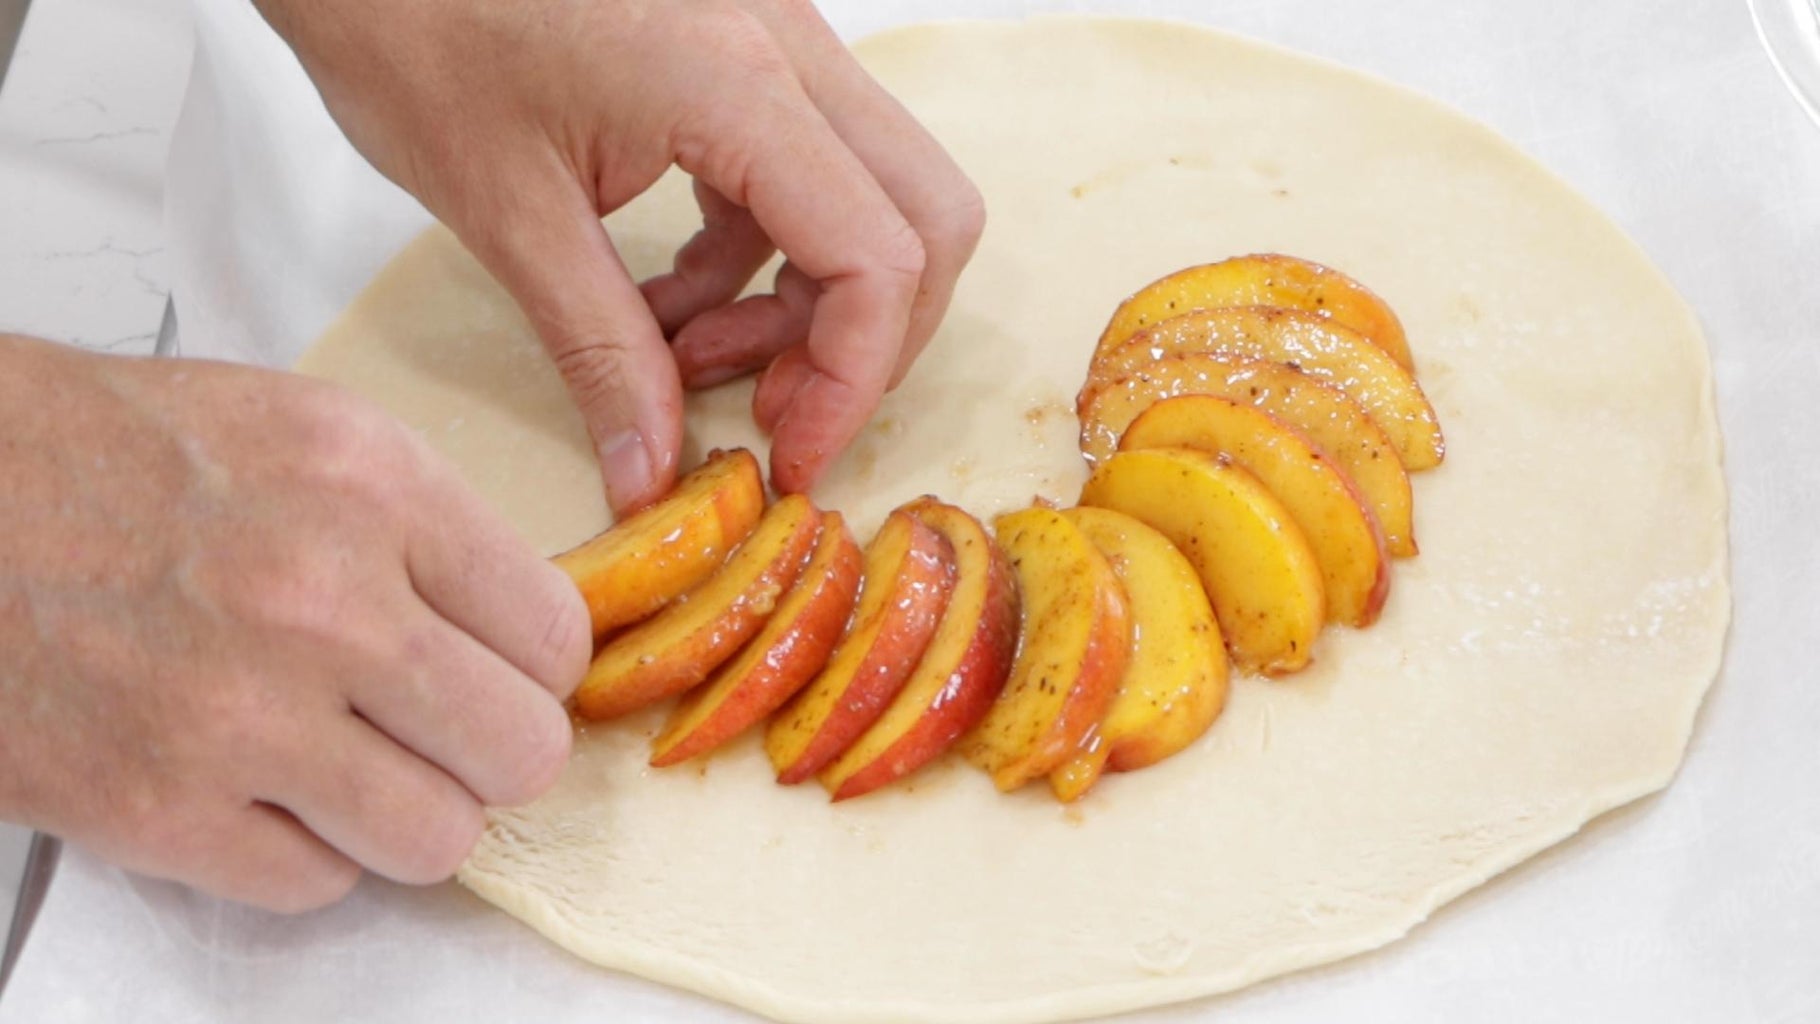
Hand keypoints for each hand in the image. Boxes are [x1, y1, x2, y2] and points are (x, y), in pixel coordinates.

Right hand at [0, 336, 590, 911]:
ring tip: (351, 764)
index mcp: (377, 492)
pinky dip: (301, 849)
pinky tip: (258, 785)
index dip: (534, 670)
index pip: (554, 637)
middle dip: (491, 752)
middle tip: (439, 732)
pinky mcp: (157, 808)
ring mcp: (242, 714)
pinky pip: (318, 883)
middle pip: (522, 752)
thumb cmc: (116, 455)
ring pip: (438, 837)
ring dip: (406, 813)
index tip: (500, 673)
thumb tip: (524, 632)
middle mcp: (325, 603)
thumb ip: (430, 531)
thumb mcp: (313, 436)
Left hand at [256, 0, 984, 511]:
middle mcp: (786, 49)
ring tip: (689, 358)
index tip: (793, 455)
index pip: (878, 254)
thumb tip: (651, 471)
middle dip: (867, 340)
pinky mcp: (744, 54)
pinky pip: (809, 176)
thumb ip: (599, 351)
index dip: (854, 379)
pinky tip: (671, 303)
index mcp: (735, 85)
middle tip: (775, 413)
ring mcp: (775, 43)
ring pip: (876, 199)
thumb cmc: (412, 27)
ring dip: (809, 305)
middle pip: (924, 220)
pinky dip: (765, 259)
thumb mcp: (507, 215)